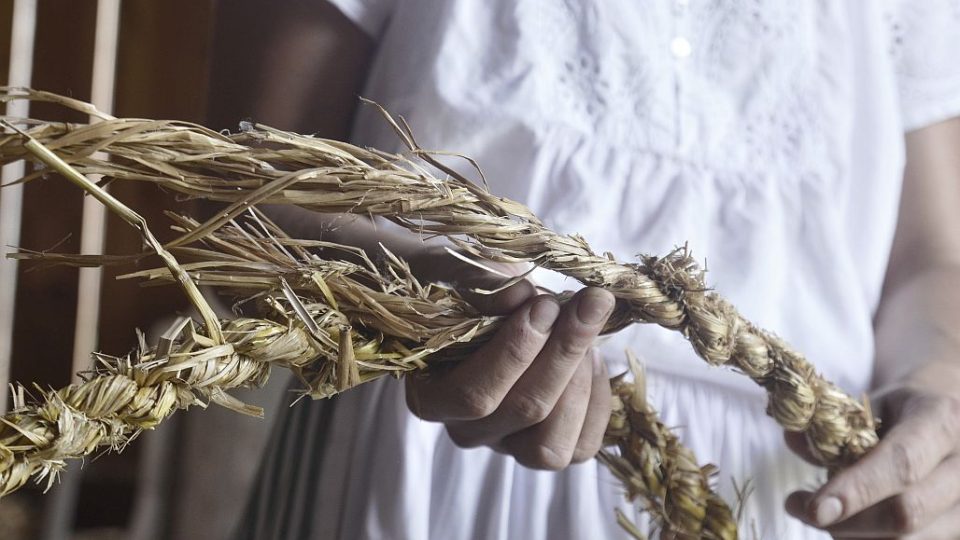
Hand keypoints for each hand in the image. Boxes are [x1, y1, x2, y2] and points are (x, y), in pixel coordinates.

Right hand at [404, 249, 614, 469]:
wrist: (481, 301)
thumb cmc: (462, 286)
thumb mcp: (459, 272)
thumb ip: (482, 282)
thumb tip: (521, 296)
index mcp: (430, 395)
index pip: (472, 395)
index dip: (515, 352)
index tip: (546, 302)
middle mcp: (464, 429)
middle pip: (521, 410)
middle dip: (563, 352)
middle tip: (590, 302)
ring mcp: (506, 444)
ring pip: (551, 444)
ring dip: (580, 380)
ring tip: (588, 326)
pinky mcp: (546, 448)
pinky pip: (581, 447)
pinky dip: (598, 402)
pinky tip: (594, 356)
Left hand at [784, 363, 959, 538]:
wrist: (946, 421)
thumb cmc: (900, 412)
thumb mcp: (868, 404)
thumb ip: (833, 426)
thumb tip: (792, 439)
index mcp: (941, 420)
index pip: (902, 464)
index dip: (857, 490)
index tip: (816, 509)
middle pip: (907, 512)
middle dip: (847, 521)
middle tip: (798, 507)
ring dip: (854, 534)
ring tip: (821, 513)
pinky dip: (870, 539)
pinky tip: (847, 522)